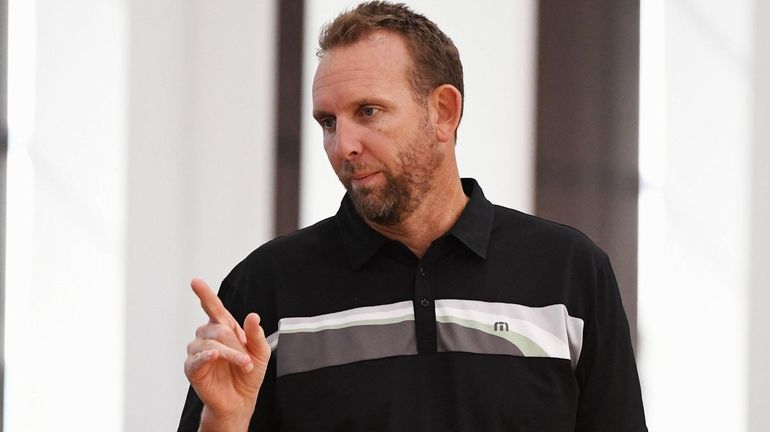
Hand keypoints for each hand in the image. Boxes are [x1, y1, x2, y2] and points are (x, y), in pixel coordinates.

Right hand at [184, 278, 271, 430]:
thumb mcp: (261, 352)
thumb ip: (257, 334)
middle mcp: (207, 336)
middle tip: (247, 360)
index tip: (195, 282)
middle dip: (235, 344)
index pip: (214, 307)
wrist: (241, 399)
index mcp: (223, 327)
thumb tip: (253, 315)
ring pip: (210, 344)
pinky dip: (206, 356)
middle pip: (218, 329)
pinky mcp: (192, 368)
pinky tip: (214, 355)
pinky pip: (197, 358)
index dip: (205, 294)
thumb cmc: (249, 372)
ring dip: (230, 354)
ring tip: (244, 364)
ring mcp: (198, 351)